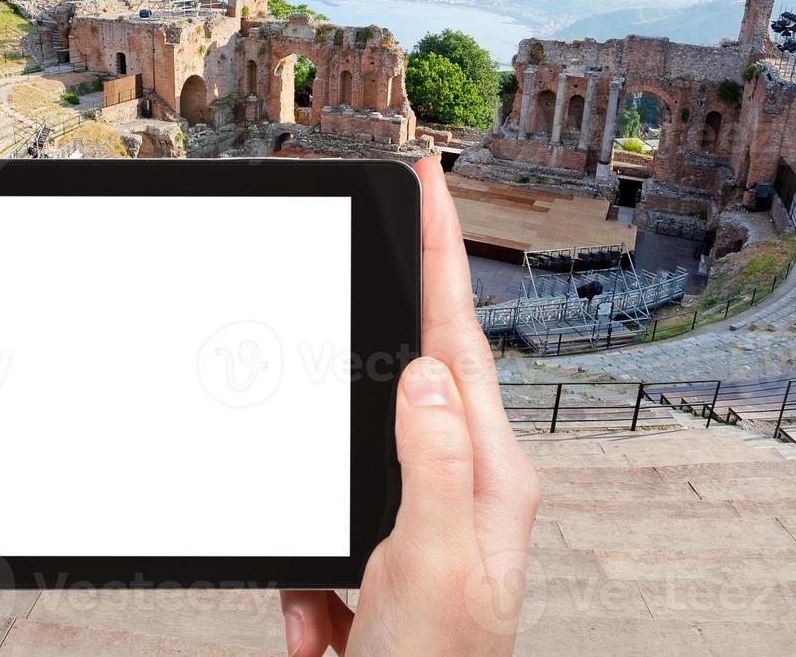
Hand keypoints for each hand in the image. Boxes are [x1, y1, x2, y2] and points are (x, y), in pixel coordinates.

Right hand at [280, 158, 540, 655]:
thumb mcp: (432, 571)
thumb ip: (431, 465)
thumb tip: (423, 373)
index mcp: (486, 479)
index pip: (459, 341)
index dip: (444, 255)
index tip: (431, 183)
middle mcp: (460, 491)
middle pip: (414, 378)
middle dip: (382, 333)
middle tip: (371, 255)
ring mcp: (417, 529)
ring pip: (356, 458)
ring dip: (326, 500)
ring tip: (332, 569)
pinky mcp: (376, 565)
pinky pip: (324, 541)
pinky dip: (309, 585)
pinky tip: (322, 633)